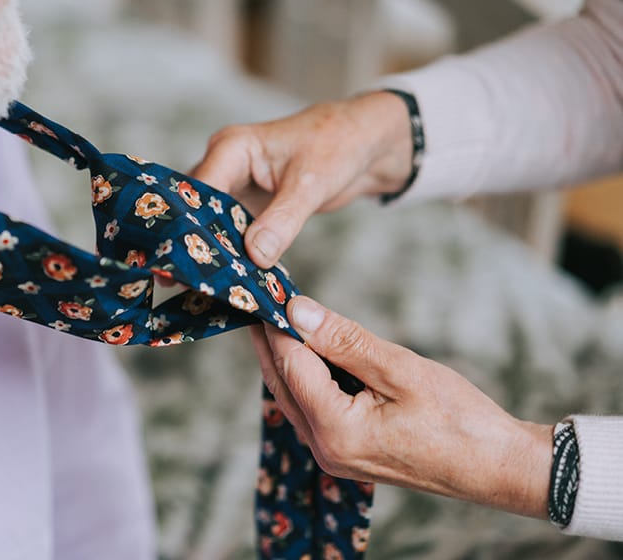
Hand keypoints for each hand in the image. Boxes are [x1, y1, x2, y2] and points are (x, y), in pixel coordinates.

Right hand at [193, 92, 413, 267]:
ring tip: (194, 286)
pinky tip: (225, 280)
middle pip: (196, 209)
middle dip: (191, 243)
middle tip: (179, 280)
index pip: (199, 191)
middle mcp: (225, 166)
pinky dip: (229, 254)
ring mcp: (233, 188)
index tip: (184, 260)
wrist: (362, 145)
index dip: (188, 225)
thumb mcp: (311, 184)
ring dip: (209, 252)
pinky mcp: (245, 207)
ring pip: (209, 224)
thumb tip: (255, 256)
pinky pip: (229, 233)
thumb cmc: (337, 146)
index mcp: (232, 148)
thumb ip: (283, 220)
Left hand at [251, 296, 553, 518]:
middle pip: (282, 383)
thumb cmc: (459, 419)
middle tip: (262, 300)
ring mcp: (333, 455)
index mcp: (335, 430)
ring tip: (280, 318)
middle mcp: (324, 449)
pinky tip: (309, 353)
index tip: (267, 291)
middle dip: (271, 341)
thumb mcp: (400, 368)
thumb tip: (298, 311)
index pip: (291, 365)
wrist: (496, 467)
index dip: (277, 326)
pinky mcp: (344, 453)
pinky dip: (306, 378)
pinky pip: (311, 409)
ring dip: (286, 358)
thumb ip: (344, 340)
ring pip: (293, 396)